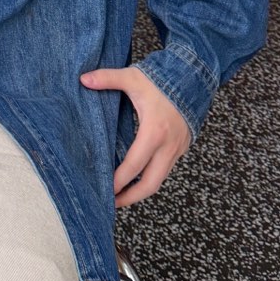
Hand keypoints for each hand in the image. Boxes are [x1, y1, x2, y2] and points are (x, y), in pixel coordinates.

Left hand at [80, 67, 192, 208]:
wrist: (196, 77)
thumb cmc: (164, 78)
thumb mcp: (133, 78)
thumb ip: (108, 78)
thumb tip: (83, 79)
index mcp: (154, 132)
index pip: (133, 166)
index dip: (118, 182)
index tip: (104, 191)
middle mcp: (168, 146)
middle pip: (150, 184)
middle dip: (131, 197)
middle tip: (112, 204)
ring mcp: (177, 148)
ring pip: (160, 179)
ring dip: (141, 190)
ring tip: (122, 195)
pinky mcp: (181, 147)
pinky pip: (165, 169)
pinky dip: (151, 176)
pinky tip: (137, 176)